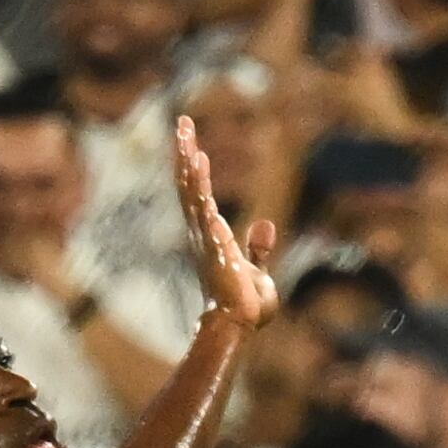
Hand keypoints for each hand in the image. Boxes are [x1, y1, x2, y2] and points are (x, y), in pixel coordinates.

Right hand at [173, 114, 277, 327]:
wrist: (240, 324)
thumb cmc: (246, 305)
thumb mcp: (257, 270)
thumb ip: (258, 248)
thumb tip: (265, 224)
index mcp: (210, 235)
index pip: (198, 194)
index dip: (192, 167)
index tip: (189, 140)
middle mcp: (202, 232)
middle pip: (188, 185)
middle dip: (184, 153)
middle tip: (182, 122)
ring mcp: (205, 236)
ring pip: (192, 191)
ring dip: (188, 160)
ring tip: (185, 133)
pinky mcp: (214, 242)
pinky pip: (204, 205)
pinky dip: (199, 183)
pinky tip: (197, 161)